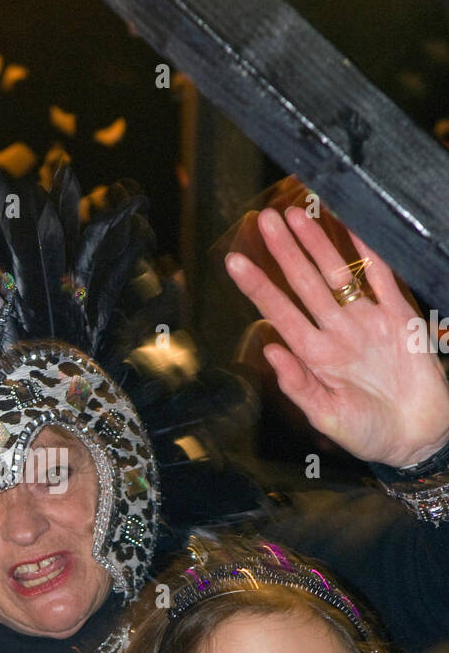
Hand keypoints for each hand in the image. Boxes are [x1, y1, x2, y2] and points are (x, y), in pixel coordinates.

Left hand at [224, 207, 448, 468]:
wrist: (417, 438)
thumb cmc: (370, 434)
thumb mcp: (327, 418)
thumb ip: (299, 387)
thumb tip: (270, 353)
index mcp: (315, 356)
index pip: (279, 312)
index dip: (258, 286)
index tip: (234, 262)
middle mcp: (336, 333)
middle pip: (304, 283)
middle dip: (284, 251)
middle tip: (265, 219)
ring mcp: (366, 322)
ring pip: (338, 273)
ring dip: (317, 244)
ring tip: (297, 214)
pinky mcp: (398, 318)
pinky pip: (382, 277)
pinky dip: (369, 252)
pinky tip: (353, 227)